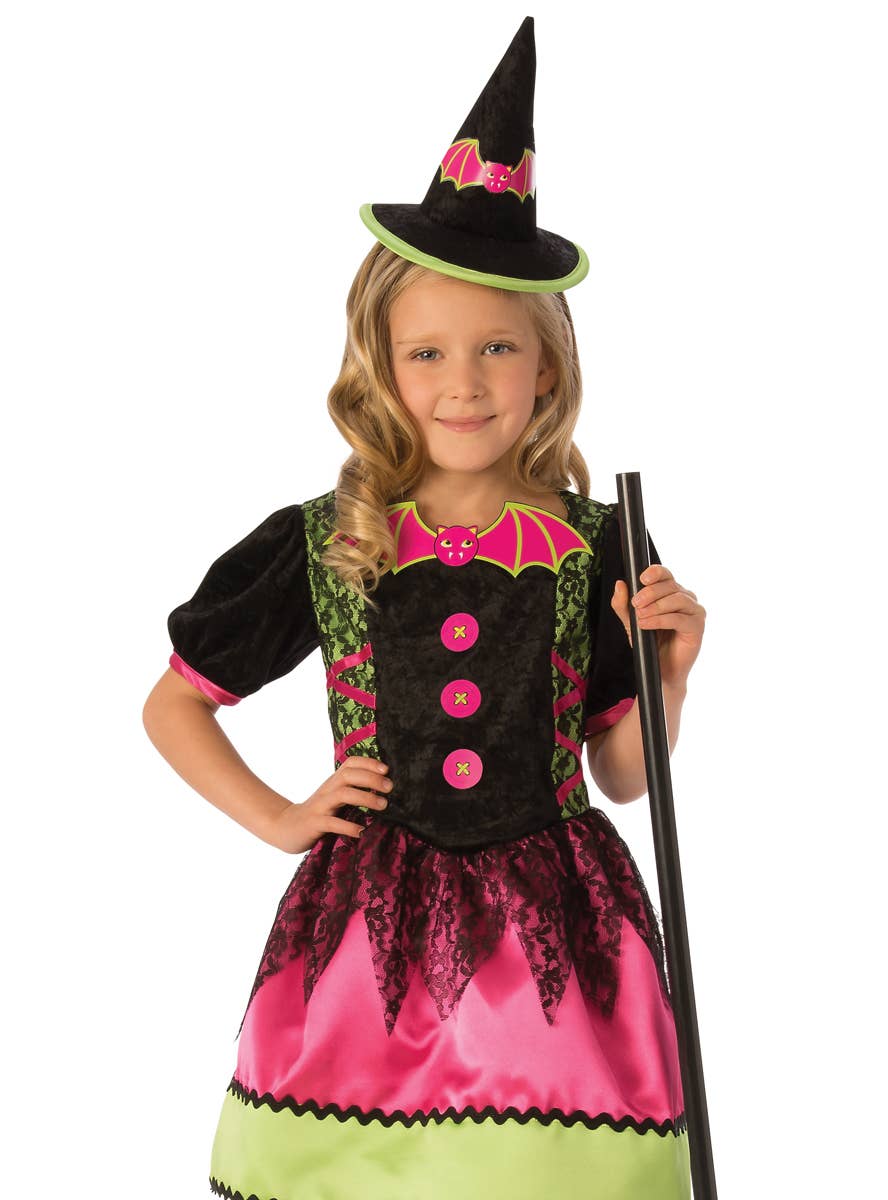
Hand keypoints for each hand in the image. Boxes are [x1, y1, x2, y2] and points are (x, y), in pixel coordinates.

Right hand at [265, 755, 392, 853]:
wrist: (286, 827)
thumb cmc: (319, 813)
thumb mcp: (335, 798)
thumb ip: (353, 791)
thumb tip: (384, 789)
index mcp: (334, 782)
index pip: (350, 764)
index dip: (368, 763)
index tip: (386, 770)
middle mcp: (327, 790)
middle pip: (348, 775)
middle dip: (371, 779)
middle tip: (390, 788)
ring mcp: (320, 806)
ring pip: (342, 794)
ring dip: (365, 798)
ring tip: (383, 805)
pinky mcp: (314, 823)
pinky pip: (331, 822)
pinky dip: (348, 826)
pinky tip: (361, 831)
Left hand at [612, 564, 704, 689]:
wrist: (661, 670)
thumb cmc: (650, 643)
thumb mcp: (630, 622)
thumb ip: (623, 604)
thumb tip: (620, 584)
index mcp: (671, 592)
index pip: (665, 574)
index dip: (655, 572)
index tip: (641, 579)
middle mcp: (685, 598)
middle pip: (670, 585)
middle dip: (650, 593)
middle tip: (635, 604)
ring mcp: (694, 612)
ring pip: (677, 599)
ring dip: (655, 607)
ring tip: (640, 617)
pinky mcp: (697, 627)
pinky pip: (679, 618)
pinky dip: (660, 620)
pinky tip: (647, 624)